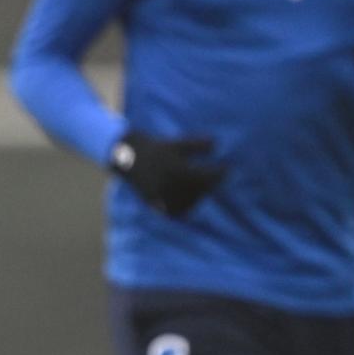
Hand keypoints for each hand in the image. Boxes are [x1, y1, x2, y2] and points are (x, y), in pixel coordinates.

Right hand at [109, 131, 225, 218]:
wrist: (127, 154)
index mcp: (179, 169)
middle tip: (215, 179)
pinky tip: (188, 204)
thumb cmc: (156, 147)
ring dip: (198, 198)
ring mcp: (162, 194)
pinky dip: (182, 209)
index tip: (226, 170)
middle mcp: (172, 184)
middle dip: (209, 184)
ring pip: (188, 202)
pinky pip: (172, 210)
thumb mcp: (178, 144)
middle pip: (200, 190)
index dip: (220, 173)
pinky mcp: (154, 201)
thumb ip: (199, 145)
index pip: (208, 177)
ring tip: (202, 191)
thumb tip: (218, 145)